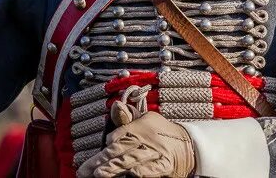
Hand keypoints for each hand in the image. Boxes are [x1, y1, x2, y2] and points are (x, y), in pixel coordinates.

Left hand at [77, 111, 194, 177]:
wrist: (187, 145)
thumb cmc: (159, 133)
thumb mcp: (144, 121)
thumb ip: (127, 118)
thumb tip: (115, 105)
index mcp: (138, 128)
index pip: (120, 133)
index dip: (109, 141)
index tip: (98, 148)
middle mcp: (145, 140)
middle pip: (121, 149)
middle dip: (103, 160)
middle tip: (89, 170)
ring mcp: (154, 153)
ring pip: (132, 160)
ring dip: (117, 167)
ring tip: (101, 174)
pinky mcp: (164, 165)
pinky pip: (154, 169)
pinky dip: (145, 171)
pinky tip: (134, 174)